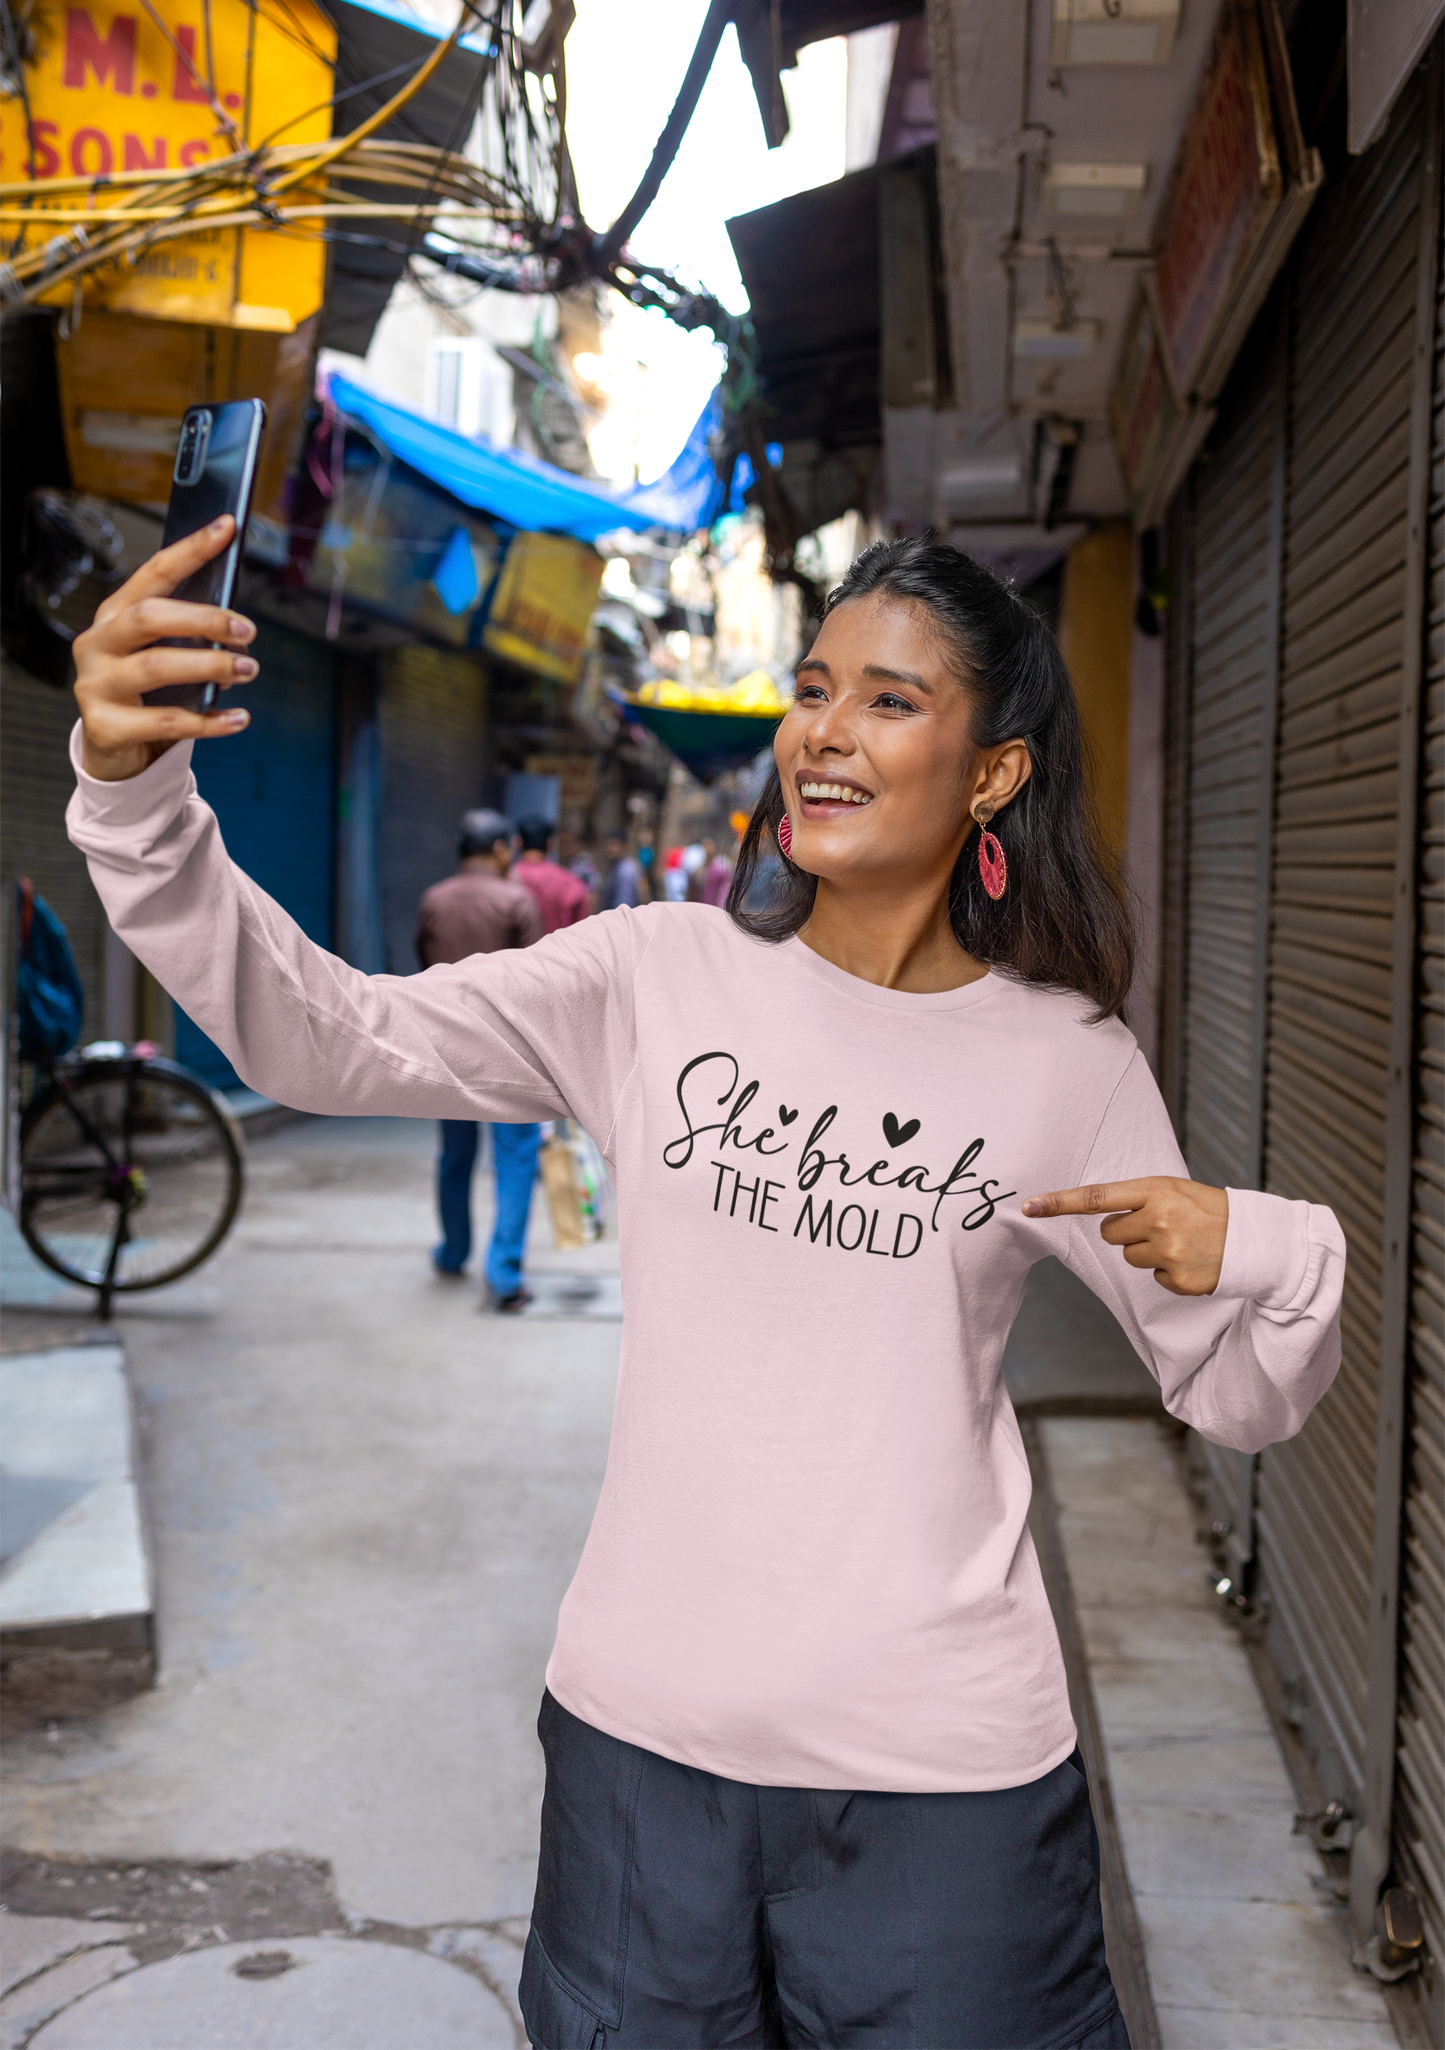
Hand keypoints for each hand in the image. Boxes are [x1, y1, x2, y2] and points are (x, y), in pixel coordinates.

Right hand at [74, 516, 256, 781]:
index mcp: (115, 615)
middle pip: (149, 616)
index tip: (227, 527)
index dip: (191, 549)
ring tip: (248, 669)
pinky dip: (208, 722)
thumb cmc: (147, 693)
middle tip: (246, 629)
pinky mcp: (105, 726)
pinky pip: (165, 722)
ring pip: (156, 667)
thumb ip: (194, 640)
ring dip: (210, 666)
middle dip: (203, 618)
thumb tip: (239, 636)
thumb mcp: (168, 656)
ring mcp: (95, 684)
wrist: (115, 748)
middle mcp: (98, 643)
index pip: (155, 572)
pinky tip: (238, 718)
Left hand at [1021, 1177, 1228, 1295]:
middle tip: (1161, 1225)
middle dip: (1128, 1231)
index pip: (1097, 1197)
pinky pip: (1153, 1278)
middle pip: (1110, 1233)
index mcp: (1156, 1191)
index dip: (1059, 1202)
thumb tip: (1101, 1217)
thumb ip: (1138, 1198)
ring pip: (1129, 1257)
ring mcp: (1169, 1251)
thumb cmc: (1208, 1209)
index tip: (1028, 1207)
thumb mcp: (1174, 1190)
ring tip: (1180, 1242)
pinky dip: (1168, 1272)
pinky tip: (1191, 1260)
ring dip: (1148, 1252)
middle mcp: (1159, 1219)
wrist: (1254, 1238)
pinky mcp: (1178, 1279)